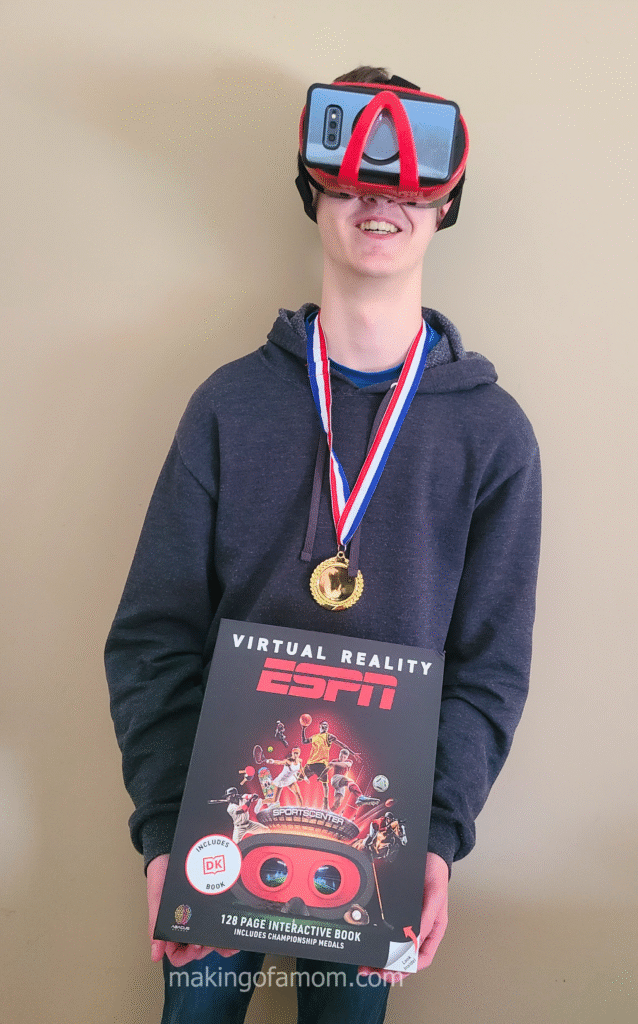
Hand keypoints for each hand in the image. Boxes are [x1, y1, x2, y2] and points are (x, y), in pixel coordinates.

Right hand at [146, 854, 238, 965]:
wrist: (170, 853)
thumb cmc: (159, 877)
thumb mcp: (156, 902)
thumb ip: (155, 927)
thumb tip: (155, 956)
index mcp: (171, 930)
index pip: (179, 956)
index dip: (187, 955)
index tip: (196, 945)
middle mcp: (187, 927)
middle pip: (198, 950)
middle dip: (207, 949)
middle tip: (213, 941)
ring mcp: (200, 917)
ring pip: (211, 938)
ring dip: (221, 943)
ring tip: (230, 942)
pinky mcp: (210, 906)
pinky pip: (218, 920)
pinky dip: (225, 925)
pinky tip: (232, 924)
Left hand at [357, 851, 448, 983]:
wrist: (427, 855)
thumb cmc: (436, 876)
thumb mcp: (436, 897)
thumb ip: (427, 918)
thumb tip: (416, 940)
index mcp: (432, 930)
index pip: (422, 957)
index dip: (408, 968)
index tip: (393, 972)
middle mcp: (418, 928)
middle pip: (404, 956)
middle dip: (388, 968)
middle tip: (373, 972)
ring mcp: (405, 920)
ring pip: (392, 946)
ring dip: (379, 957)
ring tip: (366, 965)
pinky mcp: (393, 910)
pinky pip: (384, 928)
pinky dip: (375, 938)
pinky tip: (366, 942)